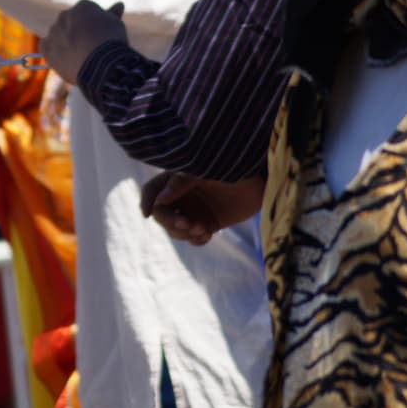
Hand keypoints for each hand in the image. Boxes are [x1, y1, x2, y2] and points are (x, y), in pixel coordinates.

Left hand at [40, 0, 127, 83]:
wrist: (100, 63)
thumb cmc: (112, 42)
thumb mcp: (116, 25)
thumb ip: (112, 14)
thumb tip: (119, 4)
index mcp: (82, 6)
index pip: (86, 14)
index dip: (93, 26)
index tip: (100, 37)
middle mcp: (65, 15)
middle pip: (70, 23)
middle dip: (77, 33)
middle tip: (89, 49)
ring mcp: (54, 31)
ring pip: (58, 35)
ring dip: (65, 43)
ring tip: (80, 58)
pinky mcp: (46, 47)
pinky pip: (46, 47)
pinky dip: (53, 52)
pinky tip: (65, 59)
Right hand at [140, 171, 264, 245]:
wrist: (260, 181)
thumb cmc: (231, 168)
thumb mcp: (205, 171)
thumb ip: (182, 183)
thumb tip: (160, 200)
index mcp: (177, 179)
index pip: (152, 191)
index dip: (146, 201)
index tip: (148, 214)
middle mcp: (182, 196)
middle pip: (162, 214)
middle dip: (171, 222)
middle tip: (188, 224)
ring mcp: (194, 211)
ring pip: (176, 229)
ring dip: (185, 233)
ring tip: (203, 229)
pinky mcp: (208, 223)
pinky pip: (193, 237)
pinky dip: (196, 239)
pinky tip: (207, 234)